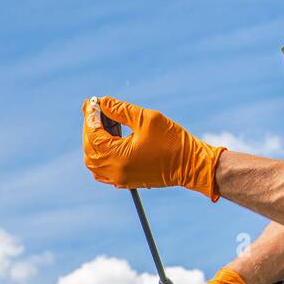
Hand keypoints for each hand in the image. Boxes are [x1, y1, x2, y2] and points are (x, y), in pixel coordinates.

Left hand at [83, 96, 225, 199]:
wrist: (192, 165)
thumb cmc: (173, 140)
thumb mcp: (146, 119)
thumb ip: (120, 110)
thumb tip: (102, 101)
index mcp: (119, 157)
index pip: (94, 136)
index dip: (90, 117)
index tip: (92, 102)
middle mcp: (116, 172)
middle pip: (90, 149)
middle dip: (91, 128)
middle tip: (95, 109)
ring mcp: (120, 179)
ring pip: (94, 161)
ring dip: (94, 141)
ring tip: (105, 122)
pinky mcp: (126, 181)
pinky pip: (103, 170)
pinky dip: (101, 154)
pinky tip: (110, 139)